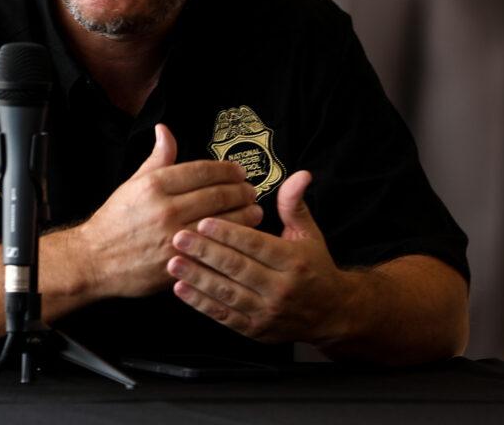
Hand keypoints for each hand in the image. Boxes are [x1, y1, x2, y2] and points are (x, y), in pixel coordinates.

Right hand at [72, 124, 262, 299]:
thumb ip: (156, 158)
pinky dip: (232, 240)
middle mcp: (166, 208)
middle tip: (250, 190)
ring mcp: (174, 235)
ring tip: (254, 210)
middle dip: (241, 190)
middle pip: (219, 194)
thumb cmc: (114, 222)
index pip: (203, 170)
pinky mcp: (181, 260)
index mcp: (154, 184)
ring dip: (245, 214)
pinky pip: (215, 247)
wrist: (95, 259)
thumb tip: (165, 131)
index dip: (227, 169)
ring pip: (223, 221)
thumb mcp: (132, 183)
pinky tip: (241, 236)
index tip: (238, 171)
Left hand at [167, 170, 356, 344]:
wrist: (330, 313)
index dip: (229, 234)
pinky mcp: (255, 329)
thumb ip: (294, 204)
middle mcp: (281, 288)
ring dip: (197, 278)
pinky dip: (201, 302)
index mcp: (293, 262)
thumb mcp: (309, 234)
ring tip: (173, 262)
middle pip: (237, 268)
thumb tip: (300, 174)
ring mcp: (267, 312)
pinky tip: (181, 288)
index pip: (256, 245)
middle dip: (205, 252)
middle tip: (179, 237)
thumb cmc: (315, 267)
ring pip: (227, 293)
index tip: (204, 222)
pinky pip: (224, 315)